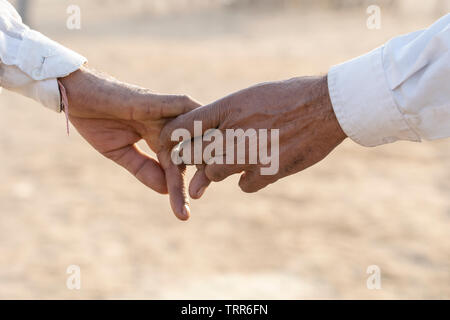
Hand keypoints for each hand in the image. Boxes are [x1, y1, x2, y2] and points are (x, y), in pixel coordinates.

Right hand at [59, 66, 199, 219]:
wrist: (77, 94)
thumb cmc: (96, 120)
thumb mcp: (120, 152)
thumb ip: (144, 169)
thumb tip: (166, 191)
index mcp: (161, 138)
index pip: (176, 168)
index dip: (180, 191)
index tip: (183, 215)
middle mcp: (169, 125)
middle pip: (194, 152)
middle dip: (202, 174)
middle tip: (202, 198)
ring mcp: (167, 112)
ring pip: (197, 132)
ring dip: (206, 152)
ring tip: (211, 178)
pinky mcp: (160, 101)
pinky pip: (185, 109)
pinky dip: (198, 124)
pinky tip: (207, 144)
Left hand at [160, 75, 346, 198]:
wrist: (327, 106)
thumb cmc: (290, 96)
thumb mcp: (254, 96)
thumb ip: (229, 116)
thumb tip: (210, 138)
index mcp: (229, 106)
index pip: (185, 124)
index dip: (173, 138)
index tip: (169, 146)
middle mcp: (235, 129)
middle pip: (194, 153)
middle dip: (191, 159)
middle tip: (194, 162)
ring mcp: (251, 152)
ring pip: (214, 172)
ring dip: (218, 171)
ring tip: (233, 162)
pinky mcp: (269, 171)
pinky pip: (244, 185)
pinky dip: (248, 181)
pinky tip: (258, 170)